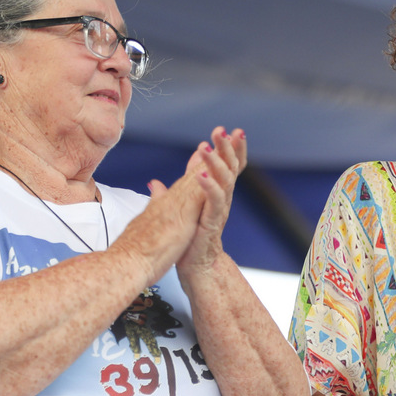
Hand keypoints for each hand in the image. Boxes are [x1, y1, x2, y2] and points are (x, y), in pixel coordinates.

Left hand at [174, 126, 246, 277]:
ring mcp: (218, 211)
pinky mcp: (211, 223)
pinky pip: (214, 201)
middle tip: (224, 130)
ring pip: (224, 180)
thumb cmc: (188, 239)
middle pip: (230, 167)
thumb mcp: (182, 208)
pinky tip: (200, 174)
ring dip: (215, 162)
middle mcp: (221, 199)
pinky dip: (208, 186)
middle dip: (227, 147)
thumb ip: (177, 190)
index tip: (230, 129)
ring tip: (206, 147)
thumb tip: (165, 178)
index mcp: (214, 193)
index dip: (230, 148)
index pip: (227, 165)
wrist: (194, 266)